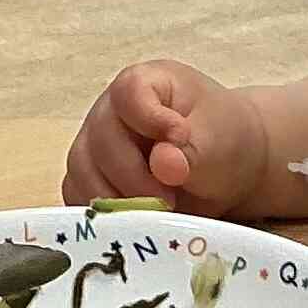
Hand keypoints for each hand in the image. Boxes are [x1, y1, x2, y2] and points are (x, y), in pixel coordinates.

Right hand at [62, 57, 269, 215]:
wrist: (227, 167)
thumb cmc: (222, 139)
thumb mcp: (220, 139)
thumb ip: (192, 150)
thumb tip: (163, 164)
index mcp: (146, 84)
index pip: (128, 93)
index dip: (148, 119)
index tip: (179, 140)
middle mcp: (112, 110)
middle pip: (101, 138)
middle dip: (133, 176)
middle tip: (169, 199)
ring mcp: (96, 144)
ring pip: (82, 169)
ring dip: (115, 199)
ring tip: (155, 214)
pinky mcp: (91, 178)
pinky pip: (79, 195)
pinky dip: (101, 214)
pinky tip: (132, 223)